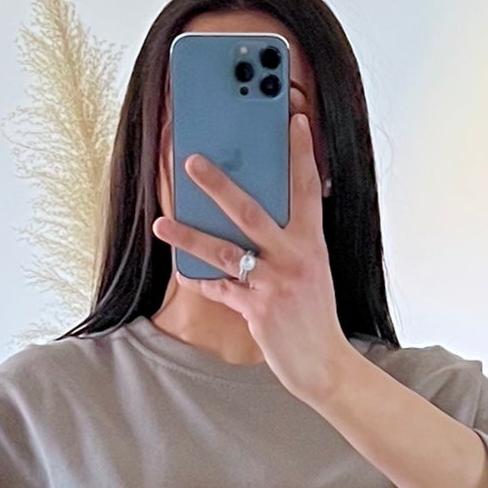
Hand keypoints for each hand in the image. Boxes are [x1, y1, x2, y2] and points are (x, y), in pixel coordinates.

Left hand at [151, 114, 353, 409]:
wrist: (325, 365)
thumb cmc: (315, 316)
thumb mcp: (313, 271)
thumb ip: (290, 242)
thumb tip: (258, 219)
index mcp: (312, 243)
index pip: (308, 189)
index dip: (302, 153)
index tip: (294, 122)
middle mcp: (294, 258)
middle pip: (251, 211)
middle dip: (218, 184)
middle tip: (191, 161)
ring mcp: (274, 285)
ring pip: (224, 251)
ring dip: (188, 235)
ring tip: (162, 222)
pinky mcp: (257, 311)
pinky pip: (219, 289)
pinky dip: (199, 279)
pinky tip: (181, 269)